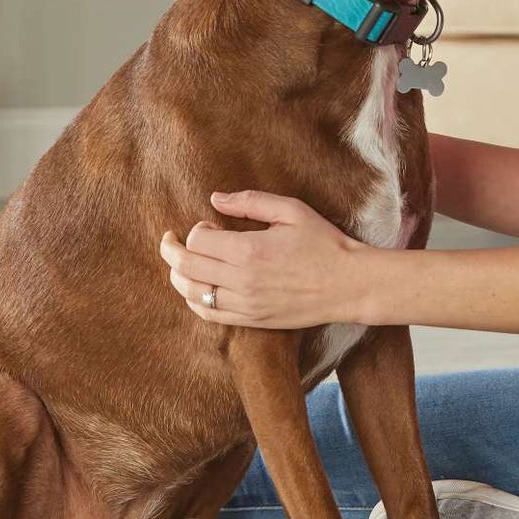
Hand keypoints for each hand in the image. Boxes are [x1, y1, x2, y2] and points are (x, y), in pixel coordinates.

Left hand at [159, 190, 363, 328]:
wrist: (348, 284)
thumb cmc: (324, 243)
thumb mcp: (292, 211)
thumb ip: (251, 202)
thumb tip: (215, 198)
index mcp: (250, 250)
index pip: (198, 242)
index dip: (195, 230)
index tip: (207, 225)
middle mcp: (242, 281)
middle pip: (187, 268)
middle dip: (172, 251)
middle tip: (170, 241)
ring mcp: (246, 304)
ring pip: (193, 294)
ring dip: (179, 277)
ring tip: (180, 265)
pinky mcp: (253, 320)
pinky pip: (210, 315)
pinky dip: (195, 301)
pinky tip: (197, 289)